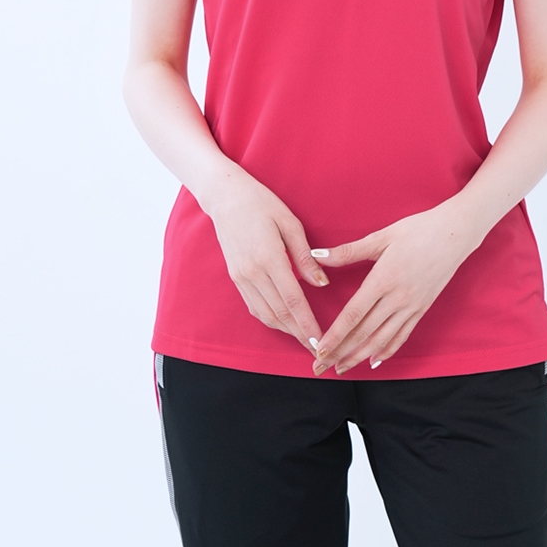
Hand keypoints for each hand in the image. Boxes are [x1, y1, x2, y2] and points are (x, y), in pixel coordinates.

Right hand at [207, 165, 329, 355]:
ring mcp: (241, 277)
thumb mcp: (290, 223)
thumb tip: (321, 283)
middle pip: (279, 313)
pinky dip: (270, 319)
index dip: (307, 323)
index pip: (292, 300)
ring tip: (304, 339)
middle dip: (299, 334)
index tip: (320, 339)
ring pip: (265, 314)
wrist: (225, 197)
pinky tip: (284, 323)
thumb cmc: (262, 203)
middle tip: (317, 349)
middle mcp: (252, 272)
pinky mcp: (235, 278)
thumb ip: (305, 256)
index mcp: (268, 257)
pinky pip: (254, 306)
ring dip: (286, 330)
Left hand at [309, 201, 481, 375]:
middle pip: (364, 333)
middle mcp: (398, 298)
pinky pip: (402, 335)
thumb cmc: (418, 230)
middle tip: (321, 367)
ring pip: (382, 339)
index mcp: (384, 279)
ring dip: (359, 356)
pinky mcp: (422, 308)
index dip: (335, 335)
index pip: (354, 314)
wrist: (455, 234)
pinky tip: (374, 361)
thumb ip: (348, 251)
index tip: (320, 350)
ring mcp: (411, 306)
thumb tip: (317, 256)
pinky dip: (387, 351)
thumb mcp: (381, 236)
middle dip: (340, 352)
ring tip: (341, 368)